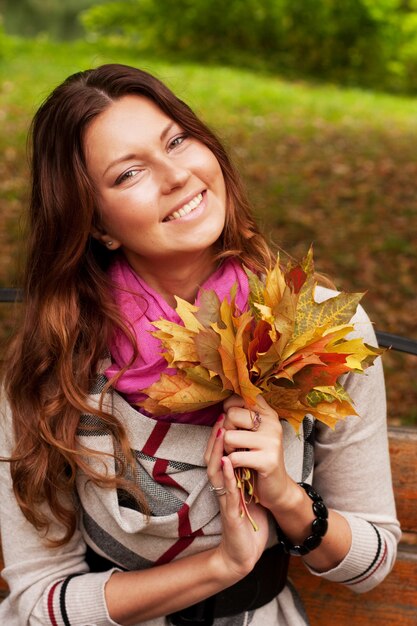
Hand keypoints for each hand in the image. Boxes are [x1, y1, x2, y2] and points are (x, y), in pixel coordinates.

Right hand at [204, 418, 268, 580]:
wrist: (243, 554)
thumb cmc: (246, 523)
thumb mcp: (247, 492)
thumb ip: (246, 472)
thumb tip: (254, 451)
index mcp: (226, 482)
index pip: (219, 454)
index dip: (220, 435)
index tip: (227, 414)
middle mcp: (221, 488)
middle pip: (212, 457)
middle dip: (215, 437)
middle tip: (221, 415)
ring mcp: (224, 500)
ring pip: (215, 472)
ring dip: (217, 451)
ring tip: (221, 431)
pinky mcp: (231, 514)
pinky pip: (227, 493)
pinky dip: (227, 477)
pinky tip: (228, 463)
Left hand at [220, 395, 296, 512]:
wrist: (276, 486)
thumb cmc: (258, 456)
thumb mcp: (252, 432)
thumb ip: (241, 416)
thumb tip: (222, 407)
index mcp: (268, 413)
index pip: (240, 398)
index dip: (229, 408)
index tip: (232, 422)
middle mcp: (272, 423)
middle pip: (231, 415)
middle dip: (226, 431)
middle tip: (234, 443)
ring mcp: (272, 441)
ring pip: (229, 436)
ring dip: (227, 449)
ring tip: (237, 454)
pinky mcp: (268, 460)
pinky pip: (234, 457)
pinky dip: (230, 463)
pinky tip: (239, 466)